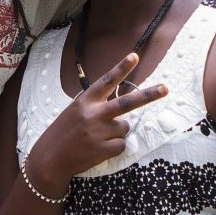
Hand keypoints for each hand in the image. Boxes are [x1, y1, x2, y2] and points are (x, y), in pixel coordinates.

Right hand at [28, 53, 166, 194]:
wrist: (50, 158)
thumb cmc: (64, 131)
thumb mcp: (75, 111)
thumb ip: (96, 105)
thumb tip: (124, 103)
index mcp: (85, 101)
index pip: (106, 81)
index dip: (121, 68)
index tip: (134, 56)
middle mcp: (93, 113)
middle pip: (126, 102)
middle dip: (149, 95)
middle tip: (165, 88)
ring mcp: (98, 132)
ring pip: (124, 127)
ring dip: (116, 132)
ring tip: (98, 137)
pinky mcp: (102, 149)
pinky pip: (121, 145)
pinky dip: (114, 147)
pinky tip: (98, 149)